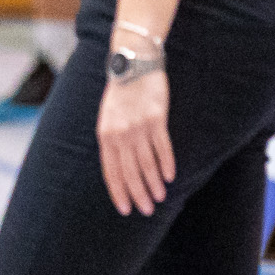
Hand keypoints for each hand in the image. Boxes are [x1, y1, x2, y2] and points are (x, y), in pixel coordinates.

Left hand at [97, 67, 173, 215]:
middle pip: (129, 170)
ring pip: (146, 162)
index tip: (125, 209)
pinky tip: (170, 176)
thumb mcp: (108, 118)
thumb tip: (120, 168)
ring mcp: (138, 126)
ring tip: (159, 198)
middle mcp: (119, 133)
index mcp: (105, 135)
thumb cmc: (120, 94)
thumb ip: (113, 141)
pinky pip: (162, 146)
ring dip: (153, 183)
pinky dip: (166, 163)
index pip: (110, 170)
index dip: (118, 191)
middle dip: (137, 193)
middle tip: (145, 211)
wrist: (132, 63)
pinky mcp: (155, 118)